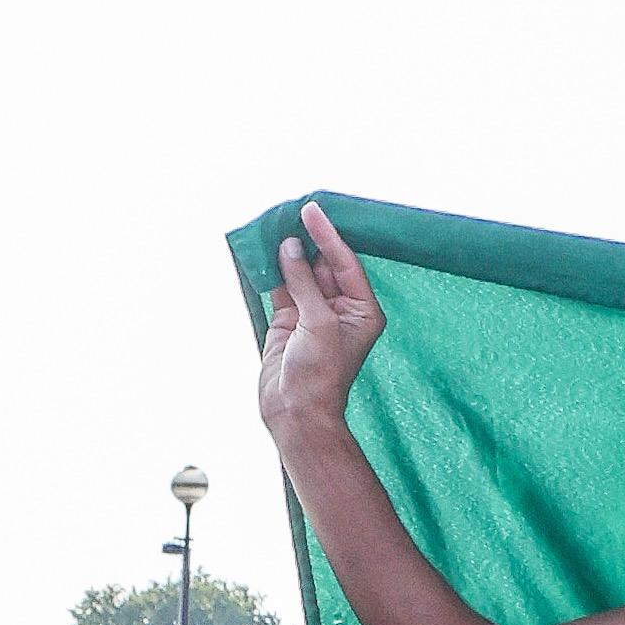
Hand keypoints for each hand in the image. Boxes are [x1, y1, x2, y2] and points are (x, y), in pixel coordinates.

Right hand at [260, 201, 385, 435]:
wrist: (297, 412)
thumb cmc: (320, 374)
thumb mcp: (317, 322)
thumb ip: (304, 282)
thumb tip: (290, 247)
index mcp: (362, 310)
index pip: (345, 263)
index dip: (327, 236)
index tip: (310, 211)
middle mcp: (340, 309)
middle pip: (323, 264)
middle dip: (307, 240)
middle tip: (289, 212)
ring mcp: (312, 313)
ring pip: (300, 272)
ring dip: (287, 252)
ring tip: (273, 223)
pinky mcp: (289, 319)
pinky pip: (281, 285)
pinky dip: (271, 268)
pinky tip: (263, 248)